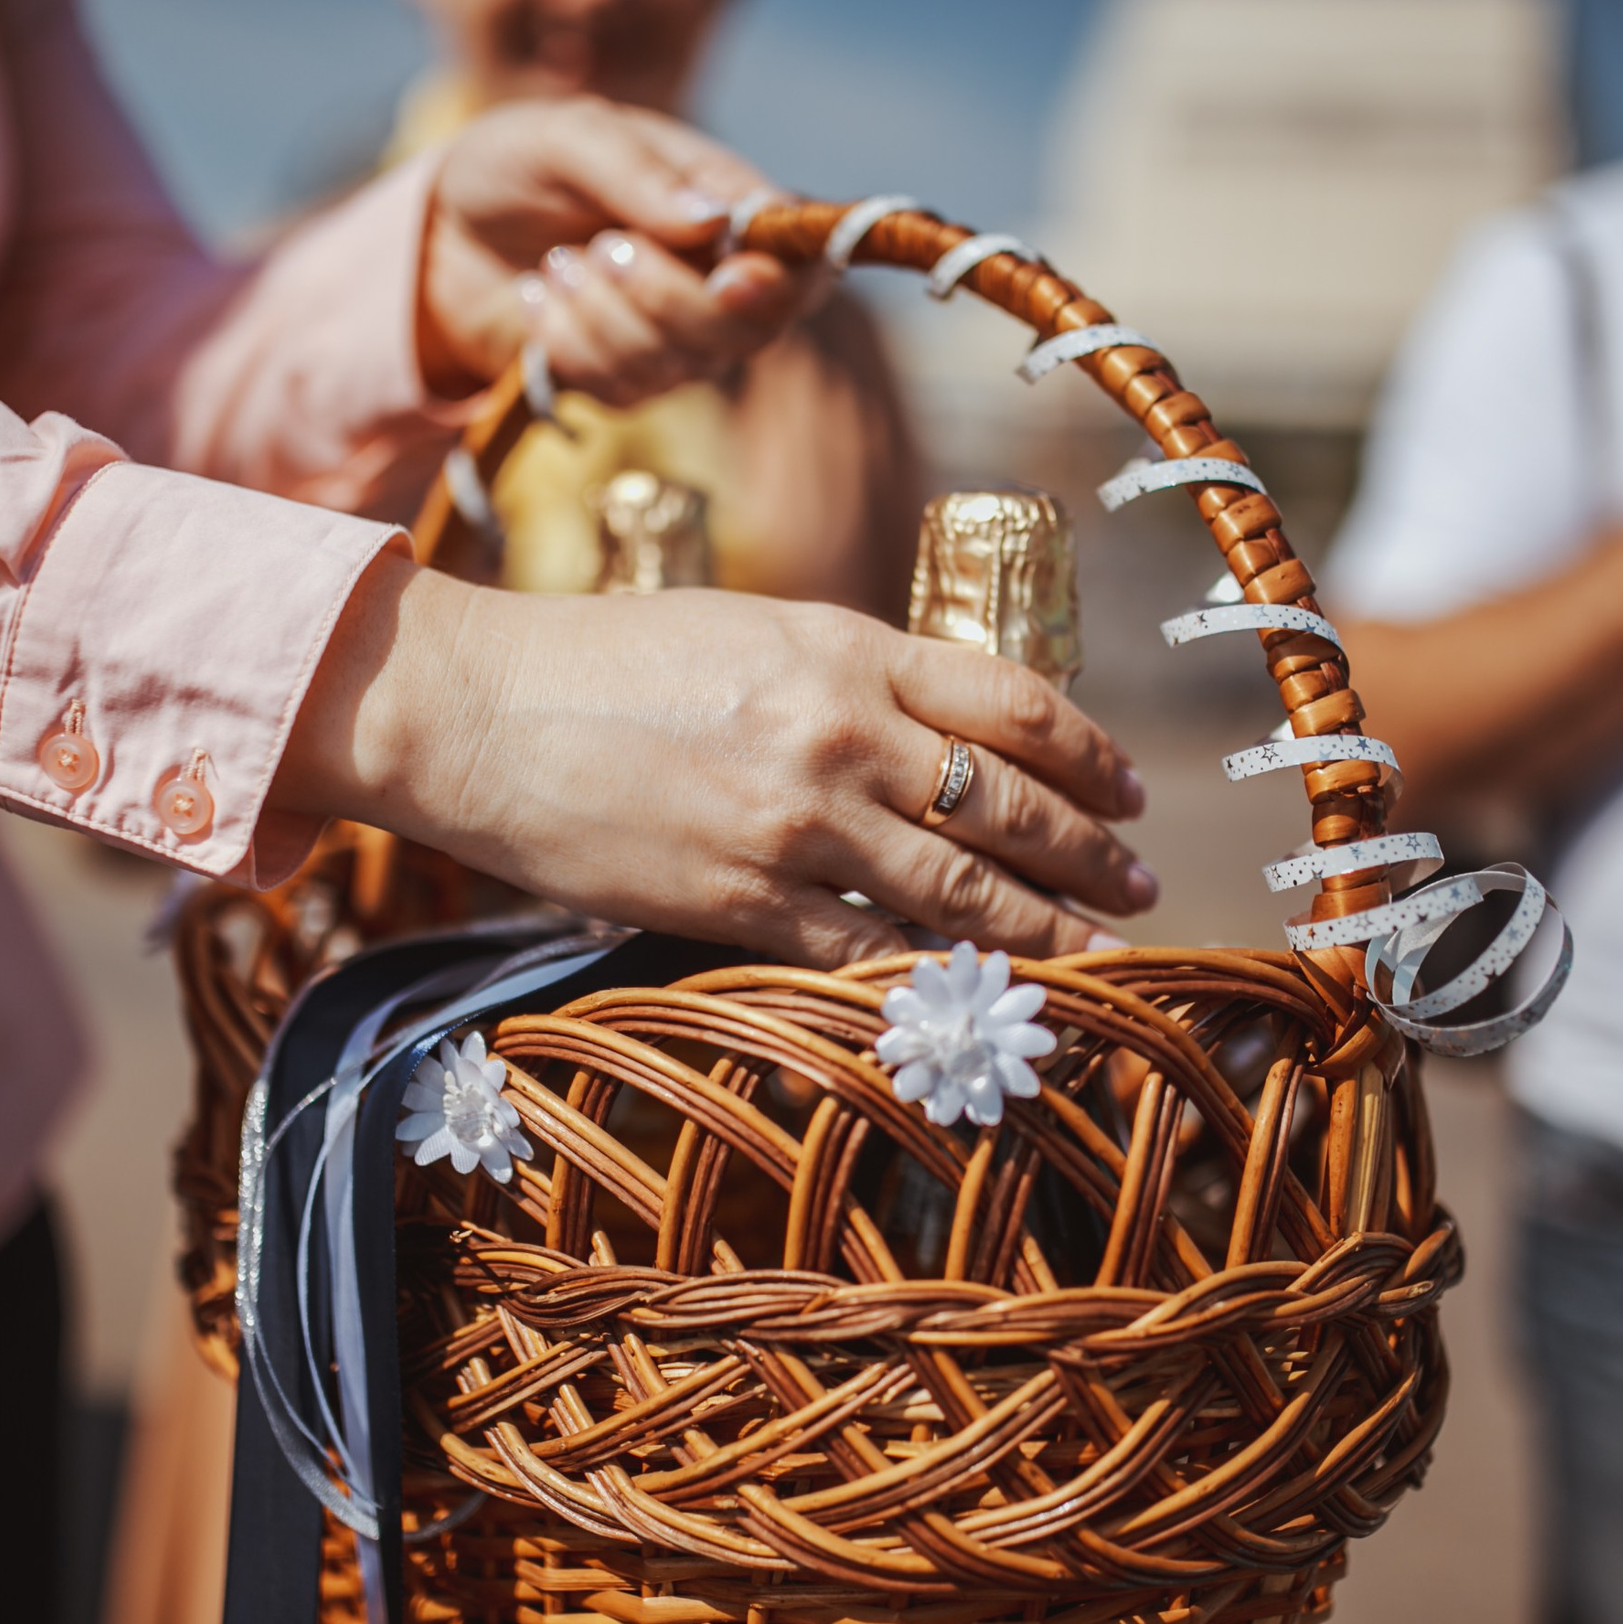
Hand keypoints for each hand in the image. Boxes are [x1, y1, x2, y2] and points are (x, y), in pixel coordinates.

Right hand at [272, 551, 1156, 966]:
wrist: (483, 713)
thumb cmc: (611, 662)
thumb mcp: (754, 631)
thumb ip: (854, 675)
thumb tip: (945, 733)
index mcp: (847, 650)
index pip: (1015, 706)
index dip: (1091, 755)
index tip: (1128, 791)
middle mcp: (841, 734)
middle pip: (1012, 804)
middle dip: (1092, 855)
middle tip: (1139, 886)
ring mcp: (797, 825)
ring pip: (962, 889)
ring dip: (1046, 928)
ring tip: (1100, 950)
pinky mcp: (743, 901)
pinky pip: (868, 950)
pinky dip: (933, 975)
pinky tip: (978, 992)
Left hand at [417, 98, 812, 403]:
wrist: (448, 227)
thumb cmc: (522, 165)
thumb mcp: (568, 137)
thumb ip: (637, 173)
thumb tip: (711, 223)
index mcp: (732, 211)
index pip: (802, 265)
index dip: (782, 283)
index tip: (733, 276)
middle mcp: (720, 283)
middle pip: (746, 331)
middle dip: (664, 296)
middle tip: (603, 246)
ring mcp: (677, 341)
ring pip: (676, 365)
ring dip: (599, 312)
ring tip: (556, 262)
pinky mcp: (625, 382)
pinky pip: (617, 387)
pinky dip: (565, 340)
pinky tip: (539, 297)